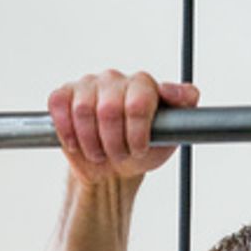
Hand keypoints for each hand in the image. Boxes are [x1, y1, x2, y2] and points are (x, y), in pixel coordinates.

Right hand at [48, 69, 199, 186]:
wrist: (111, 170)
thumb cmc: (141, 151)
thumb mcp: (170, 137)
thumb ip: (184, 111)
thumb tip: (190, 93)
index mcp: (143, 85)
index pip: (139, 101)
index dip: (137, 132)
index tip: (138, 149)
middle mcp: (116, 80)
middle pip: (109, 109)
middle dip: (113, 142)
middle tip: (118, 154)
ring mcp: (89, 85)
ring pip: (83, 110)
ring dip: (91, 142)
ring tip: (100, 152)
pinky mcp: (65, 95)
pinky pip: (60, 105)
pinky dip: (67, 131)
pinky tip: (77, 143)